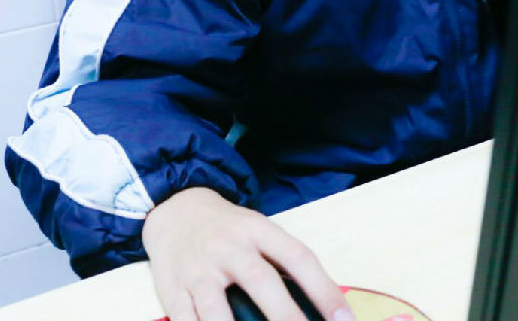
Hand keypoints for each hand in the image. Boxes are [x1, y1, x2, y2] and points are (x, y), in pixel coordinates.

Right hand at [142, 187, 353, 320]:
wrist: (176, 209)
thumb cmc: (228, 229)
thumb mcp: (257, 230)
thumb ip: (280, 260)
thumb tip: (319, 304)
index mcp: (257, 229)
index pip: (298, 257)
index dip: (323, 289)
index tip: (345, 319)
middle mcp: (229, 247)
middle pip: (261, 281)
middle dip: (286, 317)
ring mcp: (198, 269)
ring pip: (216, 309)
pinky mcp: (172, 290)